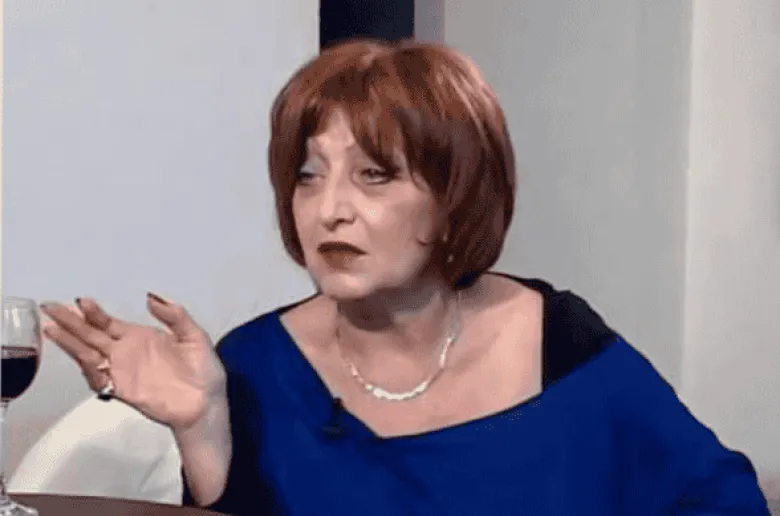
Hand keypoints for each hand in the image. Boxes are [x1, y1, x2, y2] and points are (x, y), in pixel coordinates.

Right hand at [40, 293, 226, 432]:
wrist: (208, 404)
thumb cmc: (204, 373)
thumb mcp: (194, 336)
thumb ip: (174, 315)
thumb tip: (150, 297)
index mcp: (142, 338)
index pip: (109, 323)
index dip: (93, 313)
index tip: (81, 301)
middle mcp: (127, 353)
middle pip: (91, 335)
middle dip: (70, 322)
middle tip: (50, 307)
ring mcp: (123, 372)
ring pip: (89, 355)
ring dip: (70, 343)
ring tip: (53, 329)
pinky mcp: (124, 391)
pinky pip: (100, 380)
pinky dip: (89, 369)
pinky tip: (82, 356)